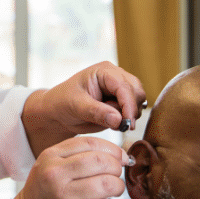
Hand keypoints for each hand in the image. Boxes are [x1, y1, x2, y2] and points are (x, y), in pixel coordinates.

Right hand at [11, 135, 127, 198]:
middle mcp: (55, 175)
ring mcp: (64, 197)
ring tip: (112, 190)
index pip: (89, 143)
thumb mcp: (50, 165)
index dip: (111, 148)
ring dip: (117, 186)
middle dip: (116, 167)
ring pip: (107, 184)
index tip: (120, 156)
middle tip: (116, 174)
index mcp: (50, 157)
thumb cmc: (44, 194)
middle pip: (101, 161)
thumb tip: (117, 154)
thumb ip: (77, 155)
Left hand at [22, 62, 146, 154]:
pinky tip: (115, 123)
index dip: (128, 105)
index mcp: (104, 71)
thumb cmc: (63, 103)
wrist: (59, 112)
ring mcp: (120, 88)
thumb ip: (97, 112)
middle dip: (131, 110)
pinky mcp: (122, 101)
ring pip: (139, 101)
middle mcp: (116, 76)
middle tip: (121, 127)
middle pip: (137, 91)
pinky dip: (129, 118)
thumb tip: (119, 120)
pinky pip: (135, 110)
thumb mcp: (76, 107)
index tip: (127, 123)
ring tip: (111, 123)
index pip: (124, 86)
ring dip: (130, 115)